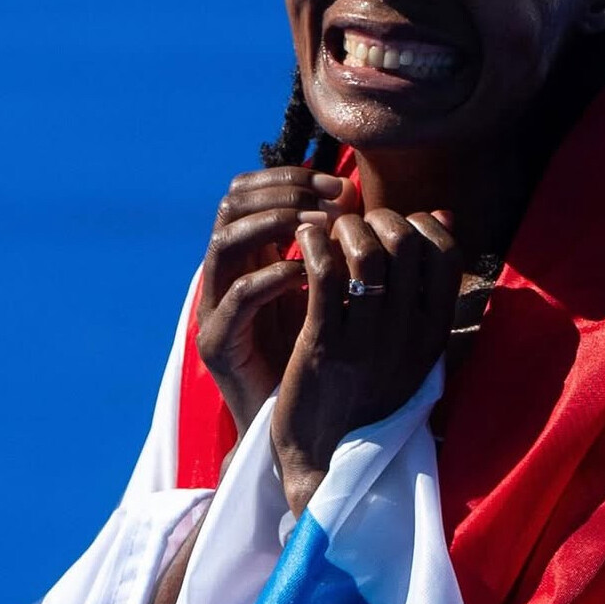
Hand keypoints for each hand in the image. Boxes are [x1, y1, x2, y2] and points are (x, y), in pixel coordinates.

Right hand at [196, 167, 357, 438]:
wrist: (297, 426)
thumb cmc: (321, 354)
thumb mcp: (336, 291)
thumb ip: (348, 248)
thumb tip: (388, 202)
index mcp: (251, 256)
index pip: (253, 190)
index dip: (293, 177)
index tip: (342, 184)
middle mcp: (227, 273)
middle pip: (233, 203)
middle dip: (285, 193)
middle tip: (334, 201)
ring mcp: (216, 306)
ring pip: (225, 241)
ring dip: (274, 225)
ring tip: (320, 229)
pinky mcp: (217, 342)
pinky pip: (237, 298)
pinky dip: (270, 277)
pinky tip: (306, 275)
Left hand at [270, 209, 461, 515]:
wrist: (326, 463)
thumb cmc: (364, 396)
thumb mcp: (409, 345)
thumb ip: (426, 288)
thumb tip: (447, 216)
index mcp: (433, 334)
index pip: (446, 253)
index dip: (418, 223)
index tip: (390, 228)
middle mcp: (408, 336)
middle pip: (406, 243)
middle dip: (376, 218)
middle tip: (352, 226)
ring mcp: (367, 342)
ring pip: (366, 253)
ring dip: (344, 229)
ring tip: (327, 233)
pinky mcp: (323, 347)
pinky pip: (325, 276)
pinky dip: (314, 246)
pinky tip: (304, 242)